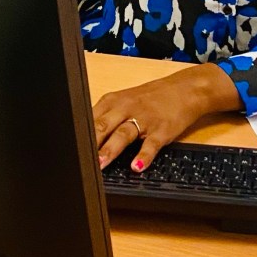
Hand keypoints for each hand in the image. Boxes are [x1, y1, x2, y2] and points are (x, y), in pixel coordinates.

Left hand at [93, 63, 241, 171]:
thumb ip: (106, 116)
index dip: (80, 134)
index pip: (91, 118)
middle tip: (81, 159)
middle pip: (104, 125)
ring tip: (101, 164)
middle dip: (91, 143)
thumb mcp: (125, 100)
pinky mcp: (162, 130)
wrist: (185, 89)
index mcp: (114, 101)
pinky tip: (136, 167)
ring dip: (111, 149)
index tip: (71, 149)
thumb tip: (85, 137)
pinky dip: (143, 156)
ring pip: (124, 134)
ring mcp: (145, 119)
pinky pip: (151, 145)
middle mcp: (127, 108)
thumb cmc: (152, 97)